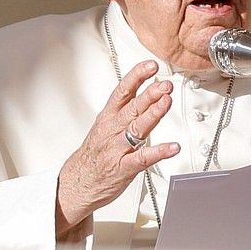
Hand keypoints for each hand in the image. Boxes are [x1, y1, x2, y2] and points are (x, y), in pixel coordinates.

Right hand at [56, 60, 177, 237]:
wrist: (77, 183)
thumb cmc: (95, 154)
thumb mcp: (105, 126)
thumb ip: (126, 110)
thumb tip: (147, 91)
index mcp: (108, 117)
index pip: (122, 91)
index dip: (137, 77)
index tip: (150, 66)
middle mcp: (112, 130)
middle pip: (132, 108)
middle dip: (149, 94)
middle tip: (164, 84)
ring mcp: (117, 149)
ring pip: (136, 128)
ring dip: (153, 115)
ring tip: (166, 103)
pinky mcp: (124, 168)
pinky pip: (143, 158)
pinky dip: (159, 152)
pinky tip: (172, 147)